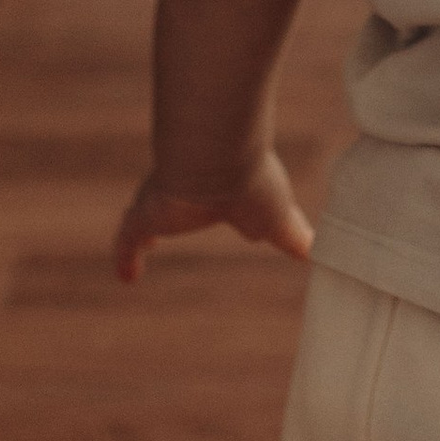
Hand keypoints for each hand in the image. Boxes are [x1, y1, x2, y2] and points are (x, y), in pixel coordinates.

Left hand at [112, 154, 313, 279]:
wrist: (221, 163)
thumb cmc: (253, 184)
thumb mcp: (279, 217)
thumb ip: (291, 234)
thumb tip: (313, 250)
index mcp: (220, 188)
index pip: (212, 197)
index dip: (210, 205)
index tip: (209, 212)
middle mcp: (188, 191)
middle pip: (176, 206)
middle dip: (172, 214)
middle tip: (163, 232)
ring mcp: (163, 203)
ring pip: (147, 218)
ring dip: (144, 235)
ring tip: (140, 250)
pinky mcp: (144, 217)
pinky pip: (128, 240)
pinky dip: (126, 259)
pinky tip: (127, 278)